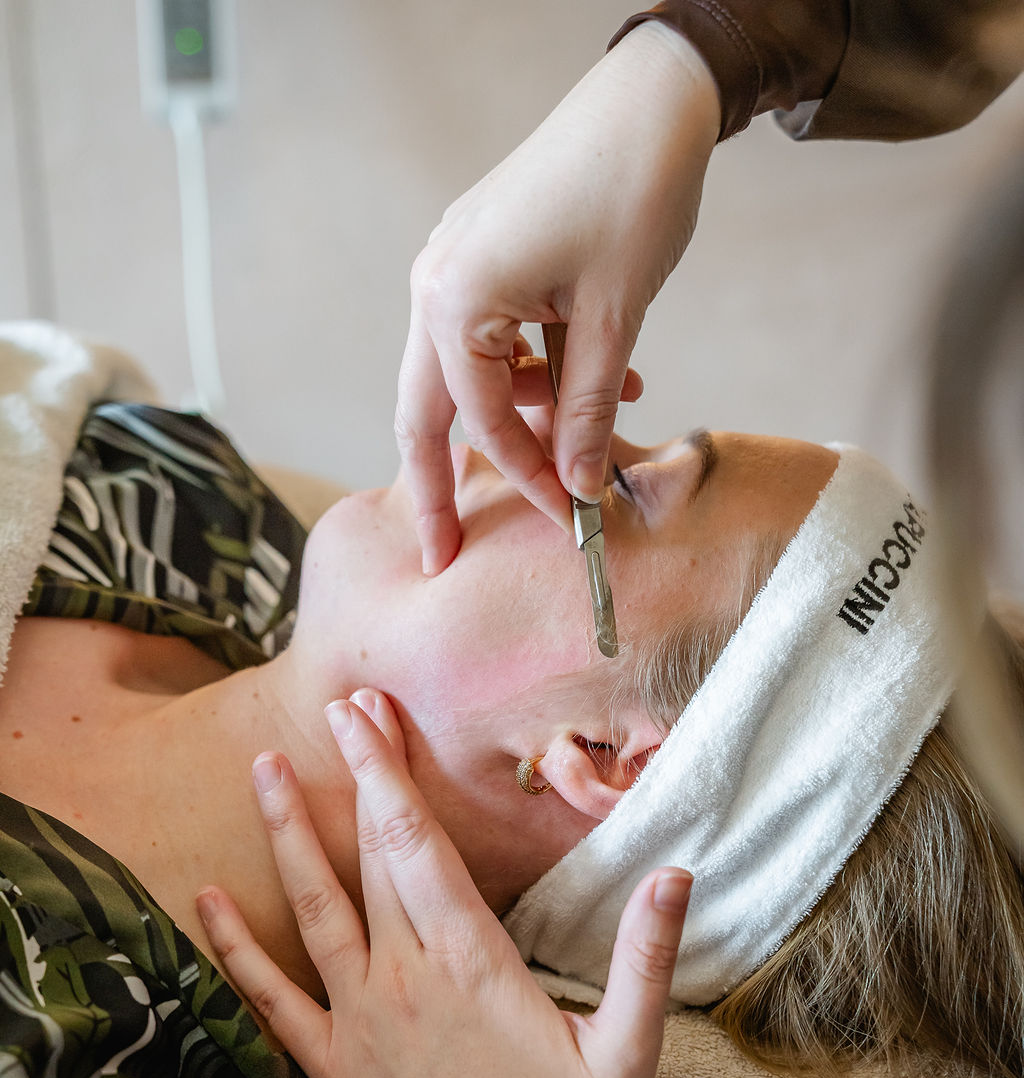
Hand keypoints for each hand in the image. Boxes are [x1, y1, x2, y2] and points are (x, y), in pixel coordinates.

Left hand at [198, 689, 690, 1077]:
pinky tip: (204, 903)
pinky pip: (272, 1002)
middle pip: (371, 855)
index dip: (392, 772)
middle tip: (339, 709)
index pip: (421, 844)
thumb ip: (646, 953)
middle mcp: (405, 980)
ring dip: (286, 834)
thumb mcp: (631, 1048)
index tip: (372, 715)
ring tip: (263, 769)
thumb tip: (677, 872)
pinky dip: (234, 951)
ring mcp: (360, 1023)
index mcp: (471, 963)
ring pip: (313, 910)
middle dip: (354, 775)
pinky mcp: (335, 1070)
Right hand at [396, 22, 720, 572]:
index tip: (569, 519)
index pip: (481, 422)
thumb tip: (580, 486)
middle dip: (439, 487)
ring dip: (519, 417)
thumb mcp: (613, 318)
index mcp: (454, 299)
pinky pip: (488, 340)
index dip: (530, 478)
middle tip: (445, 554)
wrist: (650, 99)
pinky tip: (592, 375)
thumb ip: (585, 412)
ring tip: (590, 429)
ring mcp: (450, 268)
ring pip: (461, 379)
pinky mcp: (477, 259)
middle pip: (425, 412)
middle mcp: (434, 285)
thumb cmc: (633, 192)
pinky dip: (531, 372)